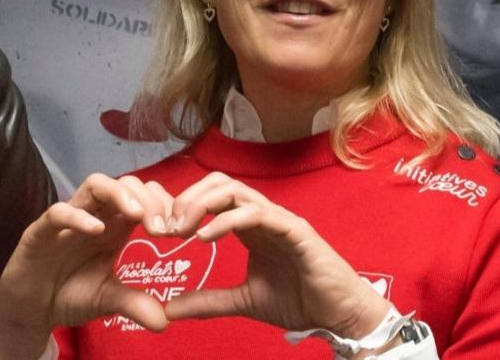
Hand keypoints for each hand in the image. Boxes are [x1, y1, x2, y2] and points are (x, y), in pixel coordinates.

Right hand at [0, 174, 174, 359]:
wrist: (31, 309)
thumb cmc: (68, 294)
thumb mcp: (107, 300)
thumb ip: (134, 304)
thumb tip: (165, 321)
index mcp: (114, 227)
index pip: (144, 198)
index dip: (165, 206)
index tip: (181, 231)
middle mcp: (94, 216)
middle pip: (125, 184)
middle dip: (149, 199)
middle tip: (164, 228)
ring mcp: (68, 219)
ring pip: (94, 184)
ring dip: (119, 194)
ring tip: (137, 215)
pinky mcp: (41, 231)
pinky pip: (58, 212)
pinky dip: (78, 216)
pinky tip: (96, 229)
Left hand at [164, 172, 389, 338]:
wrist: (339, 316)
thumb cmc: (298, 301)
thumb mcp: (242, 301)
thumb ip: (207, 301)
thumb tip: (168, 309)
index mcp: (249, 226)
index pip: (210, 196)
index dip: (183, 205)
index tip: (160, 229)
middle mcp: (262, 215)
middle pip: (218, 183)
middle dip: (187, 198)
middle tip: (165, 226)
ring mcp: (279, 219)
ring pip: (234, 191)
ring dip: (201, 205)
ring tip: (181, 229)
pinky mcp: (295, 230)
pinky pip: (257, 214)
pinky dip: (227, 221)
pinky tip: (205, 236)